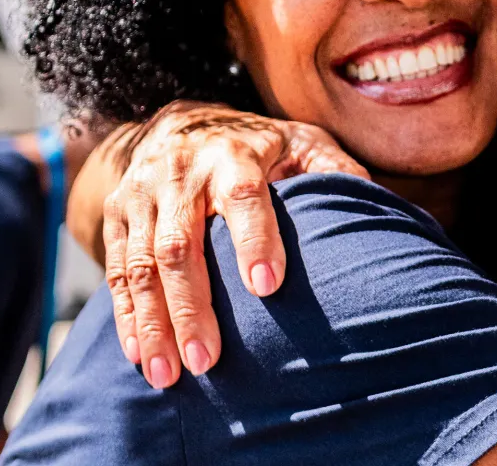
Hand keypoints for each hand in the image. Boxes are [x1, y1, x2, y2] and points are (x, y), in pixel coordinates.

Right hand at [103, 102, 366, 387]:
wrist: (180, 122)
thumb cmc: (258, 146)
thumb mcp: (300, 142)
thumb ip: (334, 171)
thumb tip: (379, 208)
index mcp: (235, 154)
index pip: (244, 196)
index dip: (254, 239)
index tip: (267, 287)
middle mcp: (181, 172)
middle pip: (181, 243)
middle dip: (193, 305)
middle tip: (208, 360)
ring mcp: (142, 194)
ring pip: (143, 263)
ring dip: (154, 322)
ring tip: (170, 374)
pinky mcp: (117, 215)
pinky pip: (118, 270)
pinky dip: (127, 316)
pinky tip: (140, 355)